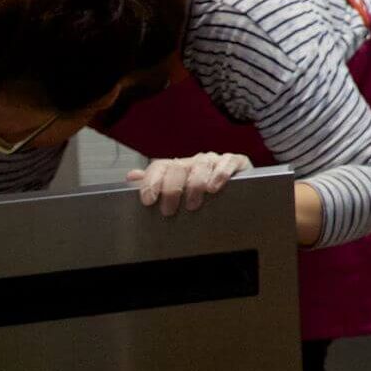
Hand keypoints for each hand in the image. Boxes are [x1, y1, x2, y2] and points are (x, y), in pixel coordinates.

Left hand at [127, 152, 255, 216]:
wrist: (239, 187)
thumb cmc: (203, 191)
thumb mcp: (177, 189)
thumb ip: (155, 182)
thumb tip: (131, 177)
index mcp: (178, 166)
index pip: (160, 167)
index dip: (151, 182)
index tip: (148, 200)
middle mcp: (195, 161)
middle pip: (179, 167)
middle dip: (172, 189)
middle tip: (169, 210)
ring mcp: (215, 160)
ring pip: (201, 165)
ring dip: (195, 185)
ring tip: (192, 204)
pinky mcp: (236, 161)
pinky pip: (228, 162)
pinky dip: (220, 174)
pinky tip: (214, 187)